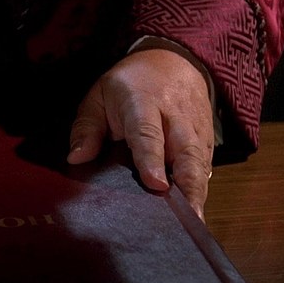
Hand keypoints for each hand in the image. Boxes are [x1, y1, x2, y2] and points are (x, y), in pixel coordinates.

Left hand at [67, 49, 213, 219]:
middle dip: (188, 185)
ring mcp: (196, 127)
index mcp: (144, 102)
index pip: (149, 134)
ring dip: (199, 193)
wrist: (173, 59)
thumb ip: (86, 127)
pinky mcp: (207, 138)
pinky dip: (202, 189)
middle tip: (187, 217)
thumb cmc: (130, 84)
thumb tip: (76, 158)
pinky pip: (206, 165)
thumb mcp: (99, 95)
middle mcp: (175, 116)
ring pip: (201, 162)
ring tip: (195, 223)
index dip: (153, 159)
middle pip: (186, 152)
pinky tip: (196, 212)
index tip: (156, 184)